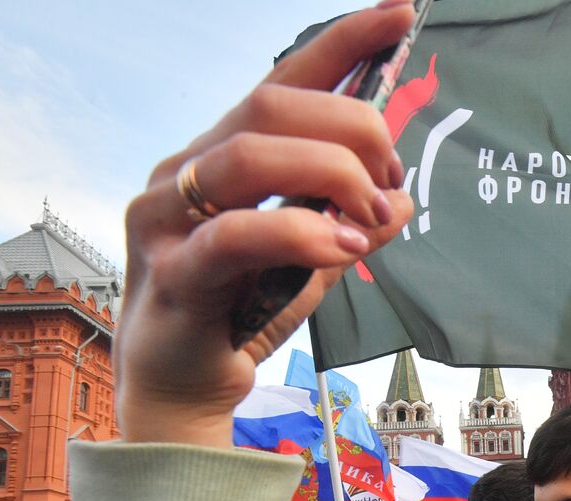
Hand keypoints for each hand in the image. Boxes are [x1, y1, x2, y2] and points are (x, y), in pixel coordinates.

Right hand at [116, 2, 417, 446]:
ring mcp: (168, 218)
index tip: (400, 12)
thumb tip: (403, 197)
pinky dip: (302, 234)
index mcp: (222, 156)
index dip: (343, 42)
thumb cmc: (241, 315)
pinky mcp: (172, 274)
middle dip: (352, 131)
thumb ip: (352, 223)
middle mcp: (187, 171)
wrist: (182, 392)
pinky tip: (342, 251)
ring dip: (334, 179)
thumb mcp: (312, 261)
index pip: (285, 81)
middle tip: (391, 183)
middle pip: (273, 105)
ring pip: (252, 154)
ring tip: (371, 223)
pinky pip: (236, 234)